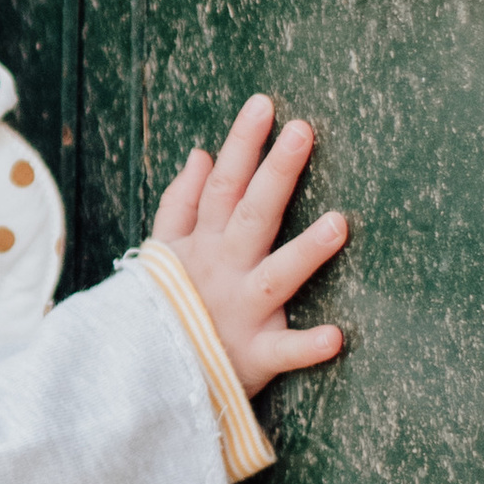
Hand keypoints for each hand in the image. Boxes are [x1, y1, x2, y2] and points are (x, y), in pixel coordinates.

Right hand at [148, 98, 348, 398]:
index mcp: (205, 244)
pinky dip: (306, 346)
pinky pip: (283, 351)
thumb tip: (201, 154)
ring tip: (340, 223)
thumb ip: (181, 203)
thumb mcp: (163, 251)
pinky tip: (336, 337)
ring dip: (306, 252)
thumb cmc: (164, 307)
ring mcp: (240, 311)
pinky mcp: (254, 355)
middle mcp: (224, 270)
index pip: (223, 184)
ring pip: (276, 276)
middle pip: (252, 214)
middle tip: (303, 131)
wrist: (142, 378)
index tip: (265, 105)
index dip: (242, 144)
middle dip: (276, 173)